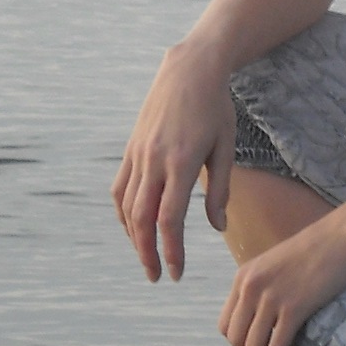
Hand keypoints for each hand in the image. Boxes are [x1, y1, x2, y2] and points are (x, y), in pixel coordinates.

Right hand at [112, 44, 234, 281]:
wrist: (189, 68)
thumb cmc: (216, 107)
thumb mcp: (225, 147)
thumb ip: (220, 190)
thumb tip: (217, 228)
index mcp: (181, 162)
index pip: (170, 220)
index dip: (172, 250)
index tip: (177, 273)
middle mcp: (154, 160)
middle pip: (142, 219)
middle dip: (147, 253)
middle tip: (158, 276)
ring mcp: (137, 153)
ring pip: (126, 206)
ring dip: (133, 237)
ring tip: (146, 257)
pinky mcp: (130, 147)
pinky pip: (120, 187)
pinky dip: (123, 212)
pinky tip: (133, 227)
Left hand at [218, 214, 345, 345]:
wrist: (341, 238)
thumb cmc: (316, 249)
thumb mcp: (275, 263)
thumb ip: (261, 284)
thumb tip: (259, 313)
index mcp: (243, 276)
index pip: (225, 323)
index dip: (238, 343)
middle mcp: (251, 288)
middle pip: (236, 338)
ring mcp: (271, 298)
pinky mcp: (293, 308)